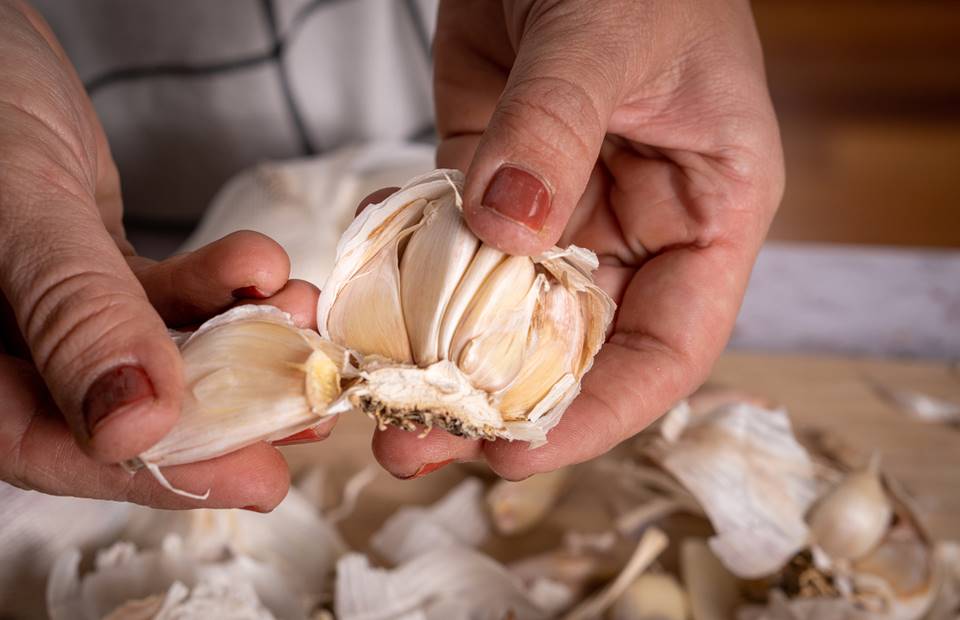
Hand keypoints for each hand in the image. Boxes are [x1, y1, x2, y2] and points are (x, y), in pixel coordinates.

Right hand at [0, 2, 320, 508]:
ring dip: (236, 340)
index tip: (254, 477)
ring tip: (299, 318)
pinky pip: (160, 297)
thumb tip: (136, 426)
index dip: (156, 472)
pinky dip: (218, 287)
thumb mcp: (20, 206)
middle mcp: (1, 344)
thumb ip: (76, 312)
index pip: (48, 447)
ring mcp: (46, 308)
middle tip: (304, 412)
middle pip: (113, 413)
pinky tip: (262, 269)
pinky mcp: (88, 269)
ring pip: (150, 353)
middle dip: (221, 413)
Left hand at [373, 0, 784, 478]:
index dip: (602, 413)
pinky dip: (405, 275)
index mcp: (706, 212)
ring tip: (375, 396)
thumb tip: (506, 230)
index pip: (668, 347)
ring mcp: (555, 206)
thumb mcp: (607, 36)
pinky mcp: (487, 176)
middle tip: (416, 442)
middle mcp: (633, 224)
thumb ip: (555, 130)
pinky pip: (447, 244)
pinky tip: (363, 299)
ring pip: (501, 309)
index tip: (519, 452)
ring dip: (439, 356)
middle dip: (500, 404)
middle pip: (574, 346)